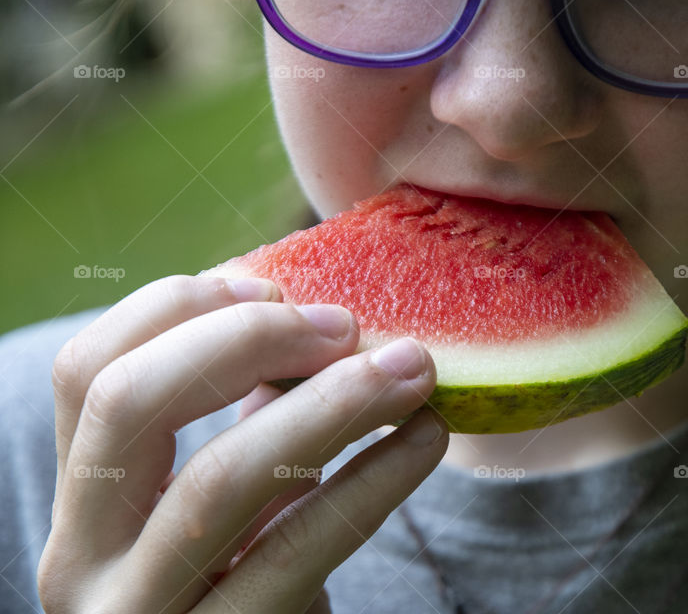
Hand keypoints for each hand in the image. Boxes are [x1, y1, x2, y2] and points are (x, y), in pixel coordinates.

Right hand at [38, 274, 447, 612]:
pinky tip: (424, 439)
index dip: (178, 309)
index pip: (87, 372)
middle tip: (345, 326)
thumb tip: (318, 321)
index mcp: (82, 504)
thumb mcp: (228, 503)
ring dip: (330, 404)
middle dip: (246, 338)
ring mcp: (144, 613)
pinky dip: (375, 478)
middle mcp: (84, 560)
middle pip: (129, 401)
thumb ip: (248, 423)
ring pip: (220, 479)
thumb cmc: (248, 584)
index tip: (272, 286)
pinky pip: (302, 547)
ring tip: (410, 371)